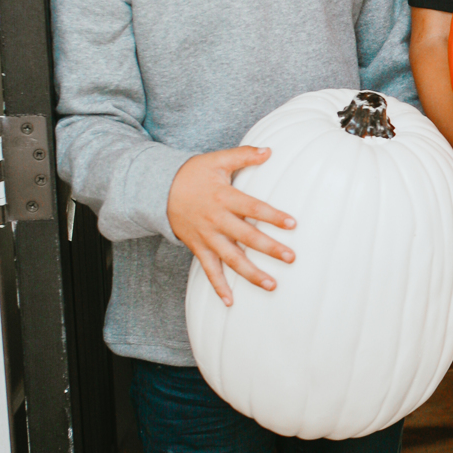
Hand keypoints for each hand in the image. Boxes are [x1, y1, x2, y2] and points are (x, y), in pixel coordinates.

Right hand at [167, 147, 294, 306]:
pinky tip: (230, 301)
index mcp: (224, 197)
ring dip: (251, 273)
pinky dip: (218, 286)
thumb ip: (243, 156)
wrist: (160, 190)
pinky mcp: (198, 248)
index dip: (272, 216)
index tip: (292, 224)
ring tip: (271, 285)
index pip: (252, 207)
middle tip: (290, 257)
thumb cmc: (193, 174)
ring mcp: (207, 237)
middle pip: (246, 236)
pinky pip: (209, 270)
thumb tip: (269, 151)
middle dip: (269, 248)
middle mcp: (216, 220)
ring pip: (231, 258)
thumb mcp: (217, 160)